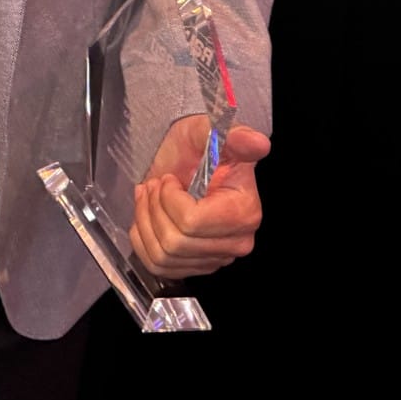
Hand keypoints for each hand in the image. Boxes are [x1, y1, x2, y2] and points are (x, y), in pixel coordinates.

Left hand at [129, 115, 268, 281]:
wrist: (188, 161)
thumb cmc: (198, 147)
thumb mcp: (209, 132)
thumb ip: (234, 137)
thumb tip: (258, 143)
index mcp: (244, 212)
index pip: (192, 222)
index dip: (169, 199)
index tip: (170, 179)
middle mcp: (235, 242)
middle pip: (175, 243)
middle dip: (154, 208)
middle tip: (155, 185)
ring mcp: (215, 258)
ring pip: (162, 256)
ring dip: (145, 222)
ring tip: (149, 197)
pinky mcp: (195, 265)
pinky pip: (158, 266)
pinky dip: (142, 241)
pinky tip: (146, 217)